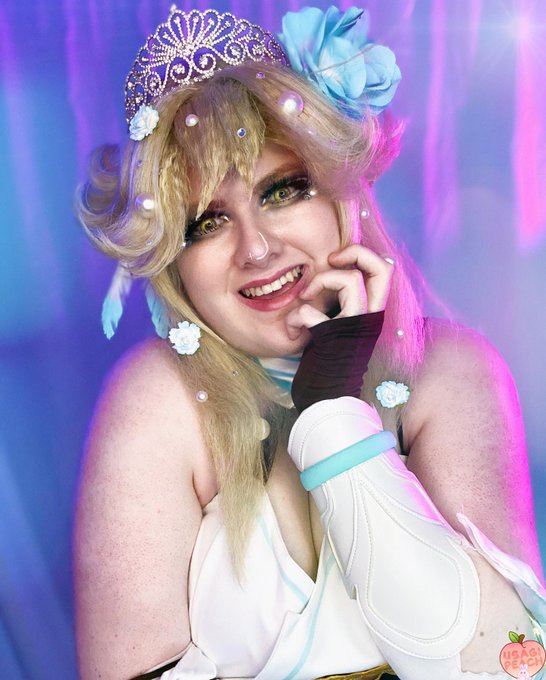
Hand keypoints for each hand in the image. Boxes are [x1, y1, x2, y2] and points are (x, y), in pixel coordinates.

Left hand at [287, 245, 393, 412]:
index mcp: (372, 313)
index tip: (337, 260)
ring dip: (320, 281)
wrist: (327, 400)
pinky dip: (296, 317)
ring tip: (305, 297)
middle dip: (356, 253)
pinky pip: (311, 314)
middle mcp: (371, 319)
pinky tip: (291, 331)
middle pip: (383, 268)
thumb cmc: (329, 363)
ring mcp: (355, 329)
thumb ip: (339, 304)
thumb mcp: (338, 326)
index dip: (363, 255)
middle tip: (332, 260)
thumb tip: (325, 277)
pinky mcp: (334, 341)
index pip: (385, 271)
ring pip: (350, 282)